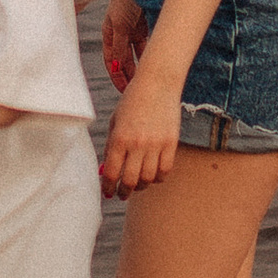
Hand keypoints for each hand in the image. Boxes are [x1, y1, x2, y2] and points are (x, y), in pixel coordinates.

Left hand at [99, 62, 182, 198]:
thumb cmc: (132, 102)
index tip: (108, 192)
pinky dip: (158, 178)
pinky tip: (152, 176)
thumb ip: (111, 146)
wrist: (157, 83)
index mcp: (119, 138)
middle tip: (122, 194)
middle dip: (124, 192)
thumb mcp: (115, 121)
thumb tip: (106, 171)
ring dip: (141, 186)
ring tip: (137, 185)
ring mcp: (156, 144)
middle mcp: (137, 144)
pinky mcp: (171, 143)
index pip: (112, 172)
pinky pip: (165, 170)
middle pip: (130, 180)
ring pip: (148, 178)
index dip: (108, 186)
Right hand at [102, 0, 147, 91]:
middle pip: (122, 59)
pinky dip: (147, 54)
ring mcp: (130, 29)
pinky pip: (144, 44)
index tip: (124, 90)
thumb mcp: (120, 25)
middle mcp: (118, 33)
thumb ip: (119, 46)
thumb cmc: (125, 0)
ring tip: (145, 79)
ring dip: (138, 66)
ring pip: (134, 54)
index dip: (116, 76)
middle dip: (128, 75)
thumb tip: (116, 67)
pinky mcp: (142, 25)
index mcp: (108, 34)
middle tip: (136, 89)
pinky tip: (153, 62)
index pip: (110, 61)